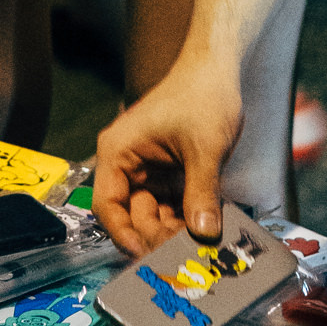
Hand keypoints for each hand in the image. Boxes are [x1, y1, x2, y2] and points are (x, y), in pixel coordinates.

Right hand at [92, 54, 244, 254]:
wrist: (218, 68)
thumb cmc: (202, 96)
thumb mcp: (204, 149)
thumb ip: (201, 194)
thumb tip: (203, 234)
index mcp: (118, 152)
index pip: (107, 205)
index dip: (123, 234)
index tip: (145, 256)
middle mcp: (127, 164)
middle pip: (131, 214)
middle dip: (154, 236)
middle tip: (182, 256)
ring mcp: (148, 170)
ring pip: (152, 213)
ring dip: (171, 230)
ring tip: (196, 247)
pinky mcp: (167, 172)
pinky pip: (169, 204)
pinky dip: (183, 218)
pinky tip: (201, 230)